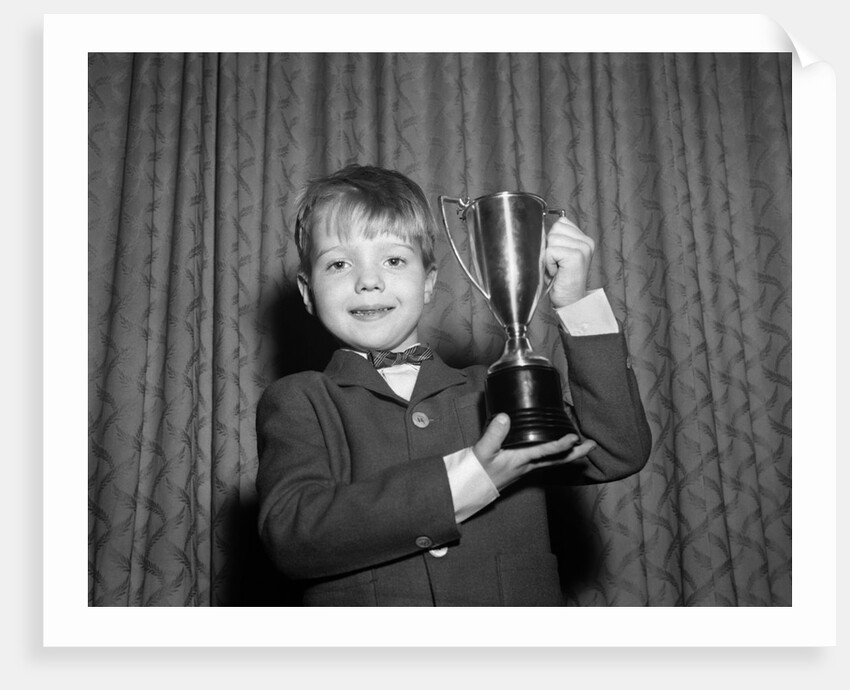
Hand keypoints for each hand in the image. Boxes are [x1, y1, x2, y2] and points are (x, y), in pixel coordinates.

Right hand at [472, 414, 596, 491]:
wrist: (470, 487)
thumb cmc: (477, 470)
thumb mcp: (482, 451)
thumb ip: (494, 434)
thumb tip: (506, 417)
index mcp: (521, 460)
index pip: (546, 452)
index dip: (562, 444)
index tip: (575, 437)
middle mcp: (528, 465)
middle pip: (558, 460)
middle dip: (577, 453)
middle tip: (593, 445)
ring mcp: (527, 468)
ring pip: (554, 461)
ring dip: (570, 454)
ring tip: (583, 445)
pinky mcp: (522, 467)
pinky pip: (545, 461)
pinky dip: (557, 454)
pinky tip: (558, 449)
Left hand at [545, 217, 595, 308]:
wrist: (570, 302)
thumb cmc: (560, 281)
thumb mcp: (558, 255)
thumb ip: (556, 239)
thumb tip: (538, 226)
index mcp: (584, 239)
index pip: (560, 223)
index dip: (552, 240)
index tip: (557, 257)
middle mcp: (586, 242)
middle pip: (555, 229)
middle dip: (549, 247)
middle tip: (556, 264)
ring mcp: (583, 248)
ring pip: (551, 238)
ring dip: (548, 256)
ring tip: (556, 268)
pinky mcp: (576, 256)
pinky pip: (550, 250)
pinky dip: (548, 263)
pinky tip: (556, 273)